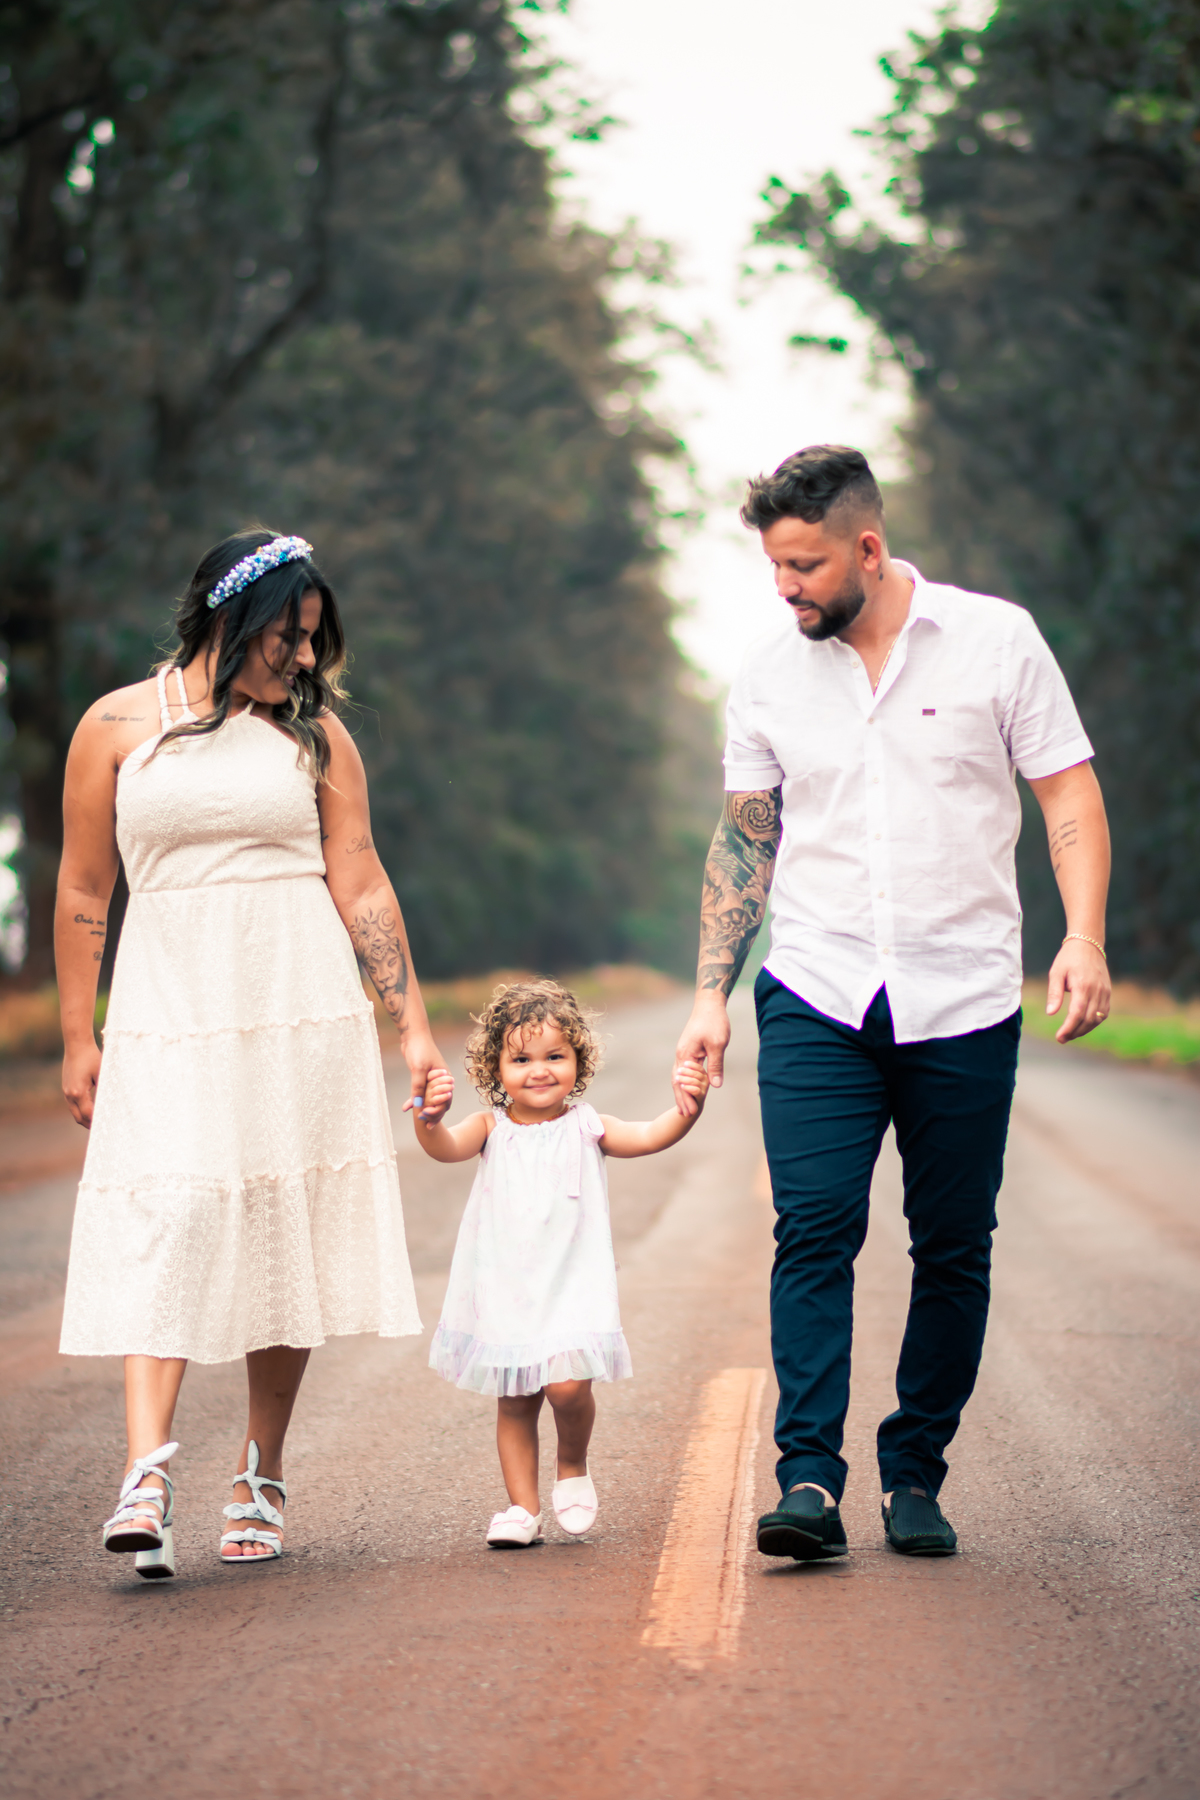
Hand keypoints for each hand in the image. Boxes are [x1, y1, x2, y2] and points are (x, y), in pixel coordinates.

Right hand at [62, 1040, 101, 1128]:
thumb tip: (110, 1103)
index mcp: (79, 1092)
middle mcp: (70, 1094)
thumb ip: (104, 1089)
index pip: (88, 1114)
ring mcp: (66, 1091)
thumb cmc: (92, 1057)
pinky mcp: (66, 1087)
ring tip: (96, 1123)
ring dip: (84, 1118)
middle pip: (78, 1117)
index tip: (106, 1127)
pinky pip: (72, 1104)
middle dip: (89, 1125)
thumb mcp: (101, 1073)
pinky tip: (89, 1110)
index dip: (97, 1122)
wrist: (76, 1044)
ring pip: (74, 1112)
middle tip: (102, 1130)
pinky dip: (80, 1110)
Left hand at [400, 1031, 451, 1122]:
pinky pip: (419, 1092)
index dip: (438, 1111)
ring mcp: (431, 1079)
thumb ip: (419, 1087)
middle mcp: (440, 1079)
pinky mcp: (422, 1077)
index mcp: (444, 1077)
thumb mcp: (419, 1069)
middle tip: (426, 1124)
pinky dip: (414, 1099)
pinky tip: (405, 1107)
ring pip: (429, 1098)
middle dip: (433, 1113)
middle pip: (440, 1101)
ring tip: (419, 1120)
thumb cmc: (419, 1049)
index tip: (428, 1118)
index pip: (445, 1099)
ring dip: (424, 1108)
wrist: (413, 1036)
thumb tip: (418, 1105)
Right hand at [674, 991, 730, 1114]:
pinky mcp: (689, 1050)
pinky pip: (684, 1071)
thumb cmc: (714, 1022)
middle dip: (682, 1098)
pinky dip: (685, 1082)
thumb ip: (715, 1065)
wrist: (709, 1004)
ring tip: (685, 1107)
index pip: (683, 1082)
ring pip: (679, 1077)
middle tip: (686, 1115)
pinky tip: (689, 1089)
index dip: (687, 1097)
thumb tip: (714, 1085)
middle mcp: (681, 1055)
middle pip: (677, 1082)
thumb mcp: (717, 1044)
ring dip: (682, 1092)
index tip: (691, 1112)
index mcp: (686, 1055)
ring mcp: (683, 1052)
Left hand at [1046, 940, 1110, 1042]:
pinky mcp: (1108, 992)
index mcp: (1083, 986)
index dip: (1068, 1028)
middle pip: (1088, 1019)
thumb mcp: (1056, 973)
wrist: (1088, 944)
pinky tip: (1083, 1025)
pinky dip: (1094, 1022)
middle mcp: (1097, 990)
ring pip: (1098, 1018)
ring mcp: (1105, 992)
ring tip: (1070, 1034)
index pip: (1077, 1013)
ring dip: (1085, 1029)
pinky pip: (1104, 1013)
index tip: (1059, 1037)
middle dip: (1075, 1032)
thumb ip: (1054, 993)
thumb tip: (1050, 1013)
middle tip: (1062, 1038)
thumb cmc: (1068, 958)